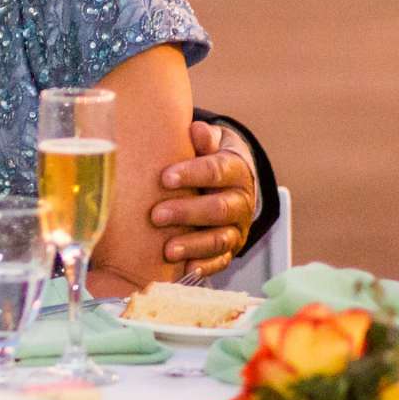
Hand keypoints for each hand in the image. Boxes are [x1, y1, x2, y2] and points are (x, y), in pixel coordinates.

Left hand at [149, 120, 258, 278]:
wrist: (230, 181)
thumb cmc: (209, 158)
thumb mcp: (210, 143)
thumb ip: (204, 138)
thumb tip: (196, 130)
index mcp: (237, 171)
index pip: (218, 171)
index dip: (193, 175)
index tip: (165, 178)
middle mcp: (241, 201)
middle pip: (219, 209)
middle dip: (187, 213)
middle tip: (156, 215)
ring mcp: (237, 228)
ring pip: (220, 239)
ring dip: (194, 245)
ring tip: (167, 250)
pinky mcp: (230, 249)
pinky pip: (221, 261)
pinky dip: (205, 267)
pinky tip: (186, 269)